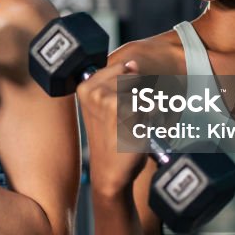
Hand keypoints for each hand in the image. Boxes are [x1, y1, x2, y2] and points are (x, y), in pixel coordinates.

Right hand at [77, 59, 146, 196]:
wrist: (110, 171)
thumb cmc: (110, 140)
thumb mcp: (104, 107)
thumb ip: (116, 82)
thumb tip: (132, 63)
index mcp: (84, 87)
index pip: (119, 68)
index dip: (127, 87)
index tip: (118, 109)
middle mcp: (93, 90)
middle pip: (131, 76)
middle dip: (136, 97)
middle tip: (124, 120)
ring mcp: (108, 99)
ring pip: (141, 90)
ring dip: (143, 108)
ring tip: (129, 125)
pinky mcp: (126, 109)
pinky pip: (150, 103)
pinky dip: (151, 117)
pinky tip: (136, 131)